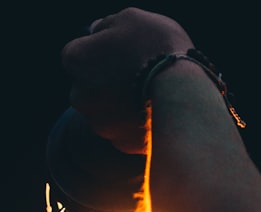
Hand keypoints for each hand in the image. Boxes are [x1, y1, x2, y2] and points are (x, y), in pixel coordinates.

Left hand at [61, 7, 194, 152]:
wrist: (183, 96)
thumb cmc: (158, 50)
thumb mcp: (133, 19)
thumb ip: (108, 25)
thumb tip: (96, 31)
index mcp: (77, 59)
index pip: (80, 53)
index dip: (103, 51)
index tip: (125, 51)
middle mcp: (79, 94)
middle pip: (91, 85)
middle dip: (108, 81)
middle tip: (139, 73)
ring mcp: (99, 122)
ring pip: (107, 111)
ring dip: (122, 104)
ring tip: (152, 95)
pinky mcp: (120, 143)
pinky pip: (126, 131)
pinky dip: (136, 124)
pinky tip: (157, 114)